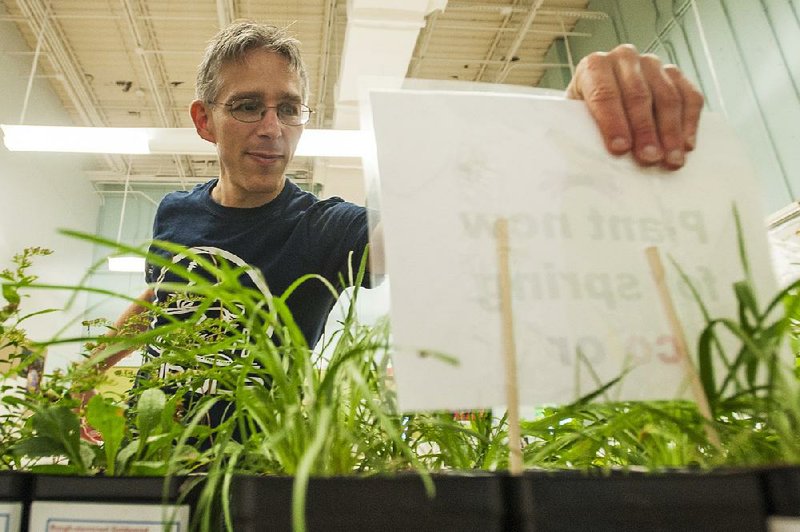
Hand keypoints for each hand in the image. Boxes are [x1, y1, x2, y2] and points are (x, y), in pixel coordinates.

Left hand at [566, 44, 703, 169]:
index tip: (620, 149)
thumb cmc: (586, 117)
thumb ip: (584, 133)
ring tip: (670, 160)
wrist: (600, 104)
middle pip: (638, 95)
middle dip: (644, 130)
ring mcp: (652, 64)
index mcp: (594, 66)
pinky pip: (690, 97)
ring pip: (667, 96)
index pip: (604, 93)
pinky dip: (689, 123)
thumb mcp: (577, 122)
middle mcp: (624, 59)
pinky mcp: (675, 75)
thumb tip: (602, 157)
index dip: (613, 123)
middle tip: (649, 158)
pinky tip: (686, 146)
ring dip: (670, 132)